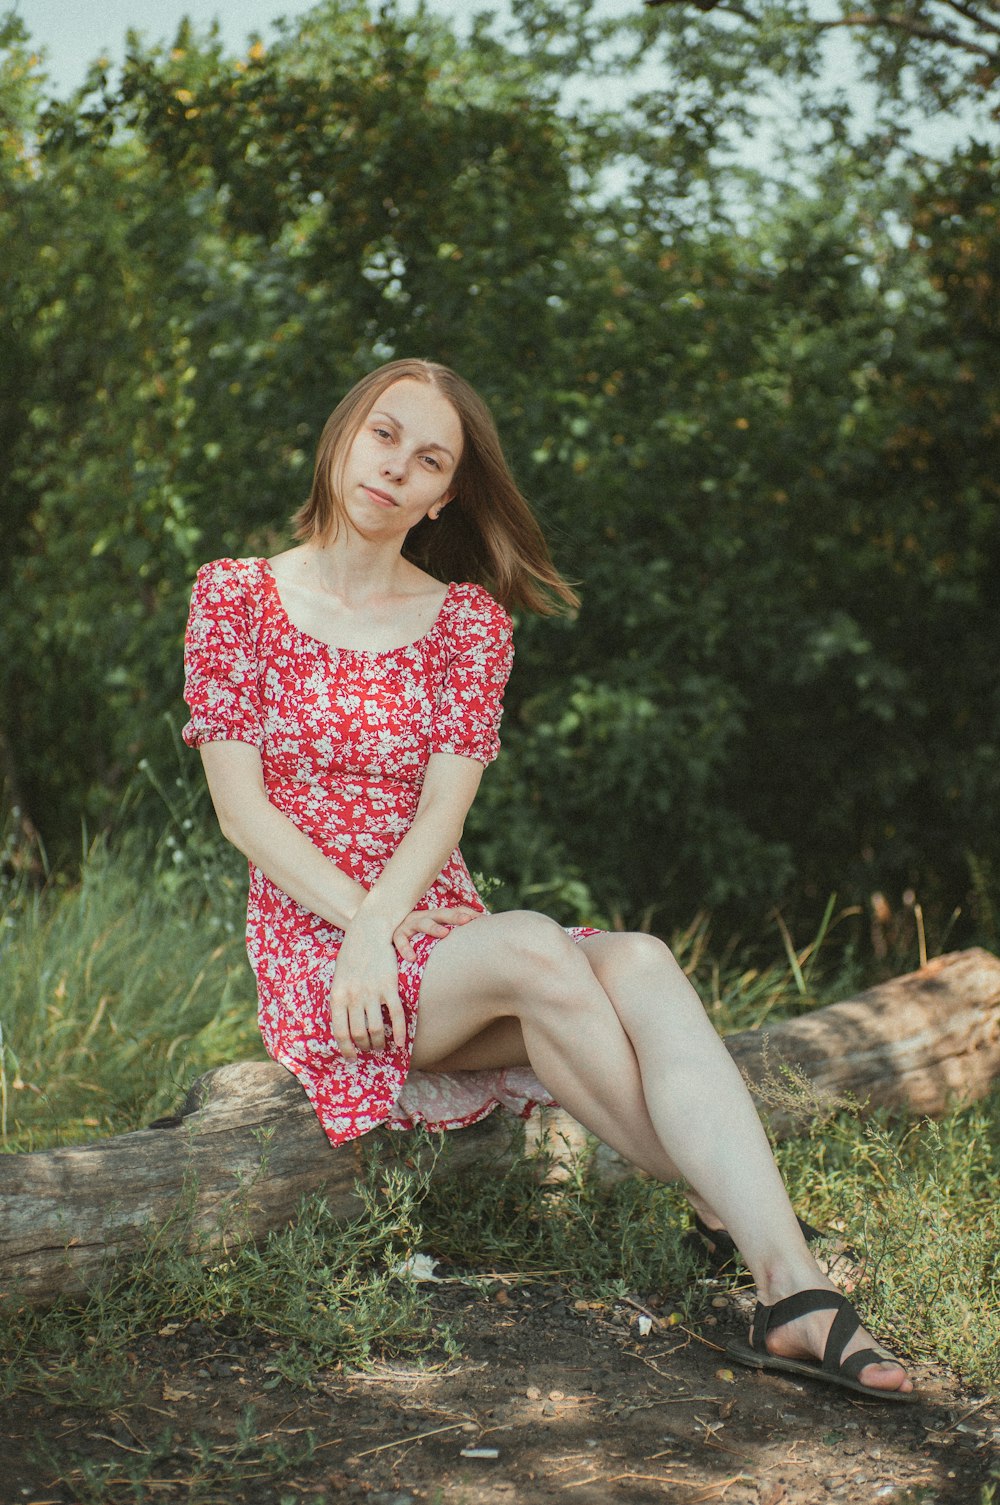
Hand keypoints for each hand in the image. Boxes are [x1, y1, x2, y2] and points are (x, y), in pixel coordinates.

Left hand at [328, 923, 405, 1062]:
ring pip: (376, 1028)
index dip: (346, 1049)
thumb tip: (343, 1024)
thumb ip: (341, 1000)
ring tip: (381, 1045)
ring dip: (379, 1042)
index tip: (351, 1057)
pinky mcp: (389, 986)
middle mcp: (353, 996)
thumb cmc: (352, 955)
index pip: (340, 1031)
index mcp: (337, 995)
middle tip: (368, 1049)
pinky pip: (396, 1015)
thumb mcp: (338, 977)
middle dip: (364, 1046)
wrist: (368, 931)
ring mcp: (372, 992)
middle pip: (359, 1033)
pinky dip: (400, 1032)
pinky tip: (401, 1043)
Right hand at [392, 905, 481, 962]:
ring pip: (422, 923)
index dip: (466, 913)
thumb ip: (450, 933)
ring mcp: (409, 924)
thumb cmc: (417, 936)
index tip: (481, 918)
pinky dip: (406, 948)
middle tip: (467, 921)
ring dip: (434, 928)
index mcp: (435, 916)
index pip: (453, 912)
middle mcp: (424, 917)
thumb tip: (477, 931)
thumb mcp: (433, 932)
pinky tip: (412, 958)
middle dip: (454, 916)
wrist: (384, 931)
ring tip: (444, 934)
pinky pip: (400, 940)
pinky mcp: (396, 935)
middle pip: (441, 913)